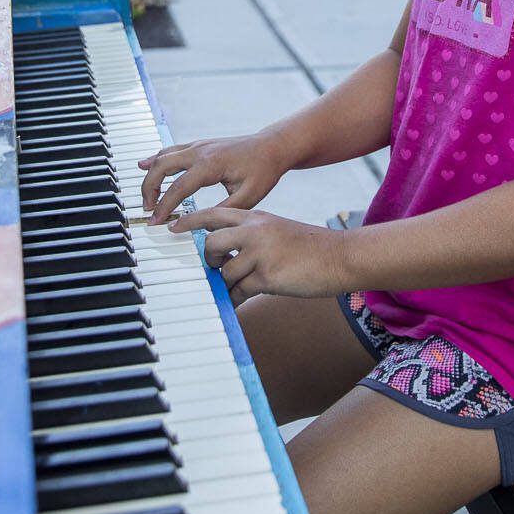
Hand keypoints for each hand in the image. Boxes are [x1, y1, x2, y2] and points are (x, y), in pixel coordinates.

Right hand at [138, 132, 289, 222]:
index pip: (179, 187)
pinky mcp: (199, 145)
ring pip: (163, 156)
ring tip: (146, 197)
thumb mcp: (248, 197)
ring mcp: (198, 145)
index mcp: (211, 164)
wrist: (272, 147)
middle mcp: (200, 151)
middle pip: (162, 167)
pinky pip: (170, 151)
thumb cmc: (263, 170)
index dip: (164, 206)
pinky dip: (156, 160)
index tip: (157, 222)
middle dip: (149, 189)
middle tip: (148, 210)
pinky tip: (144, 165)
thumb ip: (223, 211)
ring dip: (151, 176)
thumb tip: (200, 224)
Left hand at [169, 207, 351, 303]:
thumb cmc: (311, 248)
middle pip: (211, 242)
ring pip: (224, 270)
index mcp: (257, 217)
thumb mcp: (278, 232)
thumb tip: (228, 257)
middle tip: (218, 267)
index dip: (190, 221)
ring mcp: (261, 252)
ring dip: (227, 282)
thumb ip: (253, 238)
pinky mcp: (267, 275)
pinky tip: (240, 299)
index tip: (173, 228)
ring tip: (239, 286)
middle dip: (208, 259)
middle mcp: (255, 230)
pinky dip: (236, 297)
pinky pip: (239, 289)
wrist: (341, 256)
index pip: (214, 213)